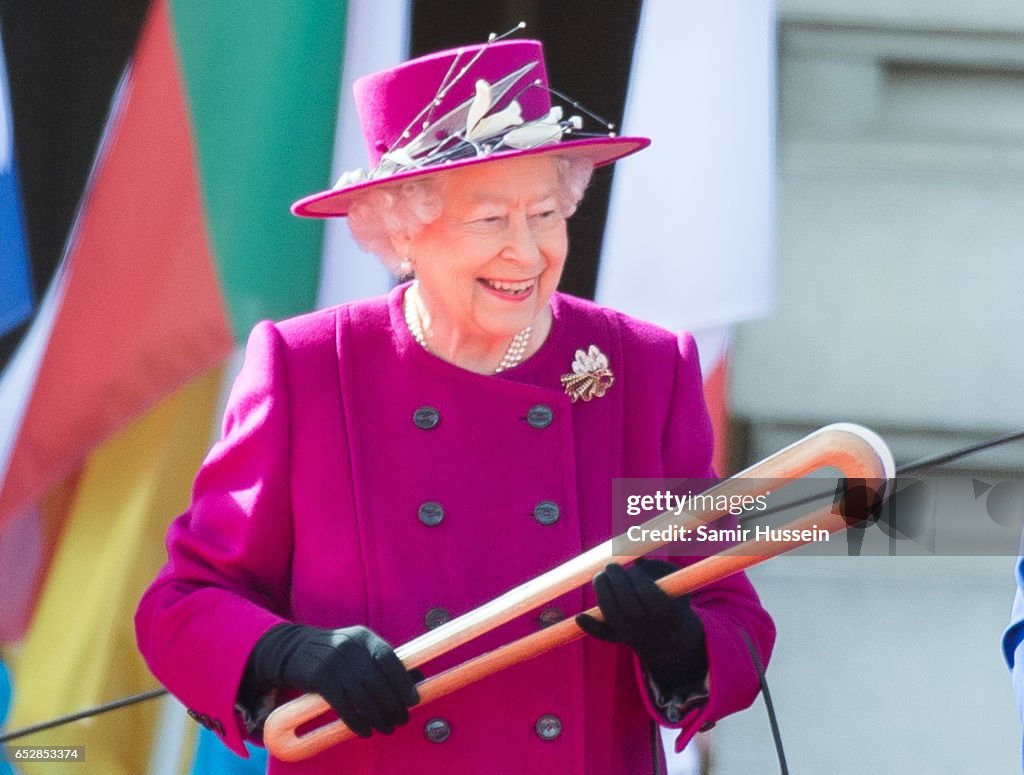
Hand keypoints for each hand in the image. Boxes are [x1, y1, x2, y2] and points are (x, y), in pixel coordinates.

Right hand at [244, 623, 418, 737]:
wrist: (296, 649)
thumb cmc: (337, 652)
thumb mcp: (360, 648)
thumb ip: (384, 661)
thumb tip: (417, 679)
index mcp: (364, 637)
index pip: (389, 658)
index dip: (403, 681)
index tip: (413, 700)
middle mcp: (350, 647)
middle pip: (378, 682)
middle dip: (393, 705)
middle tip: (402, 719)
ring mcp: (335, 664)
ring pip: (363, 697)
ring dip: (378, 717)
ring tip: (387, 727)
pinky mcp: (321, 681)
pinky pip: (344, 707)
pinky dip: (357, 723)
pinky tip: (365, 731)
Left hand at [576, 558, 707, 692]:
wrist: (670, 638)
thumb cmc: (673, 601)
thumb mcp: (677, 584)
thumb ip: (660, 568)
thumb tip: (638, 560)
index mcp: (666, 611)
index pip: (648, 594)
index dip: (638, 579)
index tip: (636, 569)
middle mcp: (647, 625)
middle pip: (627, 606)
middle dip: (616, 582)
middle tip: (611, 566)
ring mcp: (631, 633)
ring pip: (612, 616)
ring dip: (602, 593)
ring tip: (600, 576)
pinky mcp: (619, 637)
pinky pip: (603, 634)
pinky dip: (591, 626)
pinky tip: (580, 617)